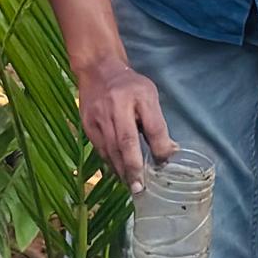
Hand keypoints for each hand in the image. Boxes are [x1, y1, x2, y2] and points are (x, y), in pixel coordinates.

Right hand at [73, 52, 173, 186]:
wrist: (97, 70)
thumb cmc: (129, 85)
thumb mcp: (149, 96)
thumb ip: (157, 123)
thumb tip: (170, 152)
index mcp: (135, 97)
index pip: (151, 126)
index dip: (158, 147)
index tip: (164, 163)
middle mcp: (114, 107)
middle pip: (125, 142)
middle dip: (133, 167)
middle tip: (139, 188)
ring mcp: (97, 117)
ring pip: (110, 149)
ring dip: (121, 169)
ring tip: (131, 185)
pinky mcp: (87, 125)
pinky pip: (100, 148)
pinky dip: (109, 162)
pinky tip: (118, 172)